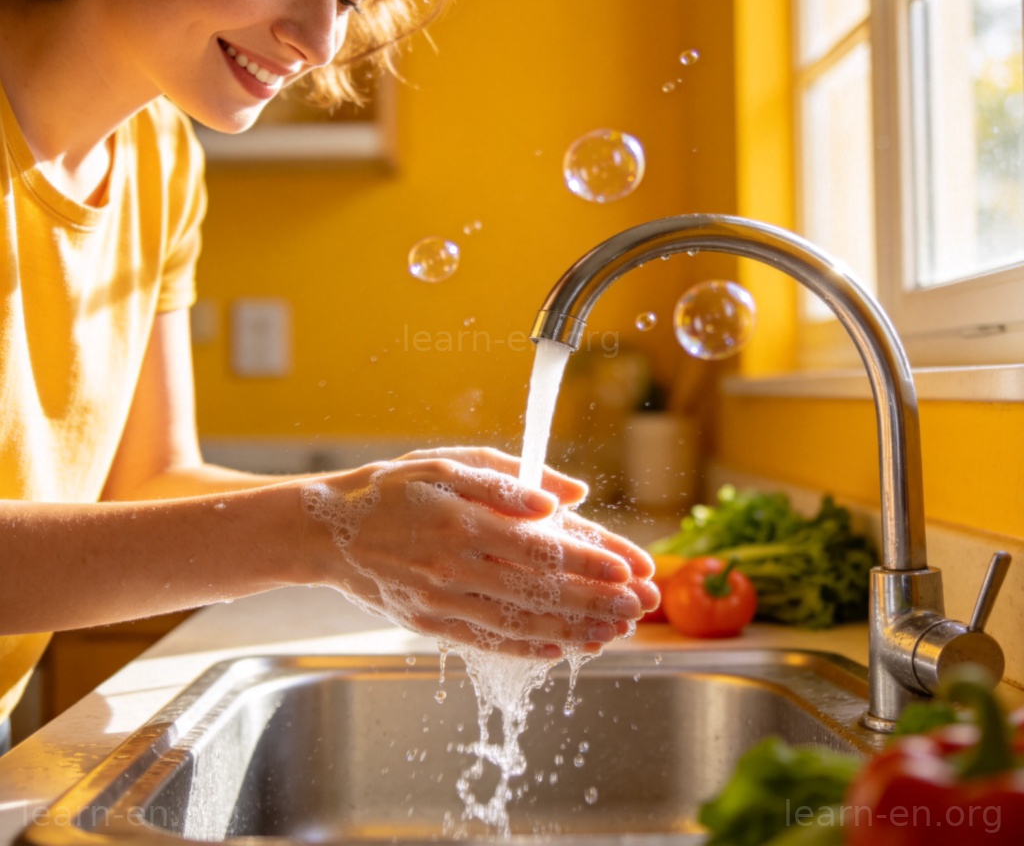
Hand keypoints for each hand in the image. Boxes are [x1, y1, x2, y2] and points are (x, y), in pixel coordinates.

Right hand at [301, 446, 657, 657]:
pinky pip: (489, 641)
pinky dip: (530, 646)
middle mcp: (456, 566)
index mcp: (464, 520)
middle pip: (541, 589)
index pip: (542, 546)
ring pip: (521, 621)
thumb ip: (509, 479)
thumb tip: (565, 495)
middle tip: (641, 604)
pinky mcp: (431, 624)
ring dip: (575, 627)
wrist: (328, 532)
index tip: (631, 567)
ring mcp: (443, 601)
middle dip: (598, 598)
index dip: (592, 560)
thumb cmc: (393, 488)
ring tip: (617, 629)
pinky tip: (563, 647)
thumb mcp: (449, 463)